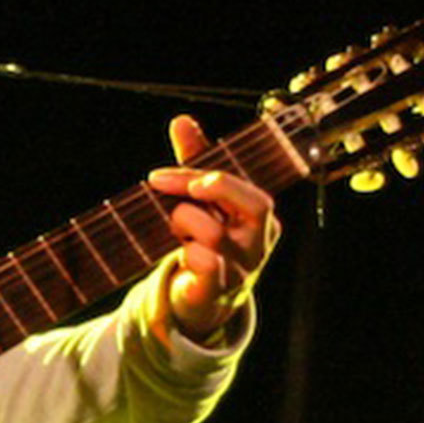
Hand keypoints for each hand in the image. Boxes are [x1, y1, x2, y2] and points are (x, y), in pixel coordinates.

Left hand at [152, 116, 277, 343]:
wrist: (200, 302)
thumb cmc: (204, 243)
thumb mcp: (201, 202)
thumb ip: (195, 163)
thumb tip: (182, 120)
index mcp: (262, 219)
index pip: (247, 186)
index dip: (206, 173)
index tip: (161, 175)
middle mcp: (259, 244)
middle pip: (254, 203)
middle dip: (208, 186)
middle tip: (164, 184)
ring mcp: (242, 270)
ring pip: (216, 232)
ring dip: (183, 222)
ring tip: (175, 230)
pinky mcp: (217, 292)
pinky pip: (206, 266)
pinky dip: (186, 254)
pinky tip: (179, 254)